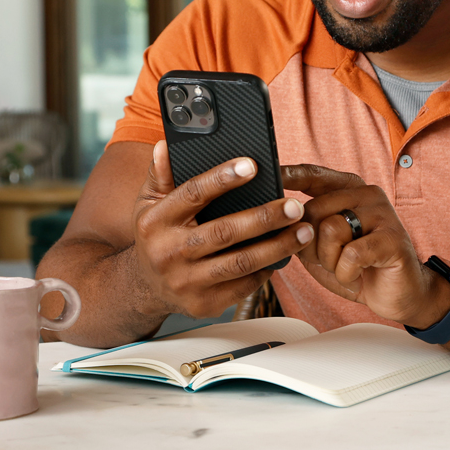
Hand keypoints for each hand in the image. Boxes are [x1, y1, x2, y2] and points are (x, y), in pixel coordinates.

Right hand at [132, 141, 313, 318]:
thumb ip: (160, 175)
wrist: (145, 287)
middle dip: (264, 218)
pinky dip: (266, 270)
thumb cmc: (156, 237)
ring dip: (277, 247)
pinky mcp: (204, 304)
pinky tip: (284, 255)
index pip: (192, 195)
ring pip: (240, 263)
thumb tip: (166, 146)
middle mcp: (169, 253)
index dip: (222, 179)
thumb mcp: (148, 203)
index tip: (252, 166)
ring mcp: (186, 282)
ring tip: (304, 231)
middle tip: (295, 206)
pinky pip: (242, 286)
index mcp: (155, 222)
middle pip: (223, 232)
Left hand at [281, 164, 449, 327]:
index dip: (288, 174)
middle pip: (313, 210)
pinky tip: (358, 276)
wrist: (398, 294)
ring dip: (330, 261)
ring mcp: (382, 213)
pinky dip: (346, 273)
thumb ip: (301, 227)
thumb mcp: (320, 246)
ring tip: (346, 267)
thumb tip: (272, 216)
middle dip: (311, 245)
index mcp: (348, 189)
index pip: (312, 174)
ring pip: (329, 230)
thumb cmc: (356, 267)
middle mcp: (366, 193)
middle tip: (331, 260)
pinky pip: (350, 255)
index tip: (267, 174)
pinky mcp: (392, 238)